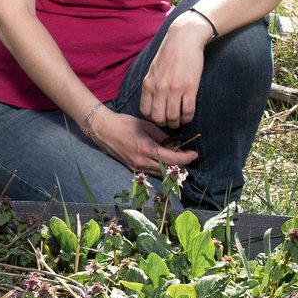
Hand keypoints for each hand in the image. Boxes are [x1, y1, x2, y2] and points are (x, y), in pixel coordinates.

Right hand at [84, 104, 198, 174]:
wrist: (103, 130)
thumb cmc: (124, 124)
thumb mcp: (146, 125)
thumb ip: (162, 136)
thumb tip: (174, 144)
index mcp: (148, 149)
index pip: (173, 159)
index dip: (186, 158)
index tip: (194, 154)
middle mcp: (143, 162)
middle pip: (168, 170)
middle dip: (181, 165)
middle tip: (187, 156)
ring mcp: (137, 167)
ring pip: (160, 174)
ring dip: (170, 168)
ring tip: (177, 158)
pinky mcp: (132, 168)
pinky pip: (151, 172)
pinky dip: (160, 168)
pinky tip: (163, 160)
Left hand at [138, 12, 212, 127]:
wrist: (184, 39)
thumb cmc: (169, 53)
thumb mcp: (153, 68)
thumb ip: (151, 84)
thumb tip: (151, 99)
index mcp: (148, 83)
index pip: (145, 111)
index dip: (152, 118)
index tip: (160, 117)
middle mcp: (159, 88)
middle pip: (158, 117)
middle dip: (165, 124)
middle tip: (171, 123)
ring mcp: (174, 89)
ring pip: (173, 117)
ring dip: (177, 123)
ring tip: (180, 121)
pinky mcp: (190, 88)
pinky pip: (188, 110)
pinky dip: (188, 117)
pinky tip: (188, 115)